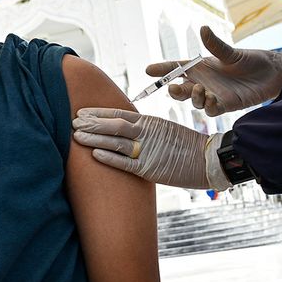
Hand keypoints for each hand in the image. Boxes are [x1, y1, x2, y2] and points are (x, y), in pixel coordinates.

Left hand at [72, 108, 230, 190]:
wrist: (209, 160)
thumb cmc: (185, 146)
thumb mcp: (163, 129)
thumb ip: (143, 129)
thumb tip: (122, 128)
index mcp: (149, 121)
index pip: (118, 113)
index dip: (97, 113)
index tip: (81, 112)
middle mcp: (147, 132)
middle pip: (113, 125)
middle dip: (91, 124)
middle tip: (72, 122)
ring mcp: (148, 150)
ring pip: (116, 142)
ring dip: (94, 139)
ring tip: (76, 136)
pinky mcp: (150, 169)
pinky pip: (126, 163)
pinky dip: (110, 158)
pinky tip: (94, 155)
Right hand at [148, 26, 281, 115]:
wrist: (273, 73)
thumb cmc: (251, 60)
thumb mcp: (232, 52)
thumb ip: (216, 45)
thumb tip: (203, 29)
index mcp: (202, 67)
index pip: (176, 68)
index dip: (162, 70)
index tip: (148, 70)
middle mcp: (205, 82)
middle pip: (180, 89)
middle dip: (174, 90)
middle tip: (173, 87)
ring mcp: (214, 94)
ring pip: (194, 101)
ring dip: (193, 98)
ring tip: (201, 91)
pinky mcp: (227, 105)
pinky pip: (211, 110)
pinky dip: (209, 107)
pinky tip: (213, 100)